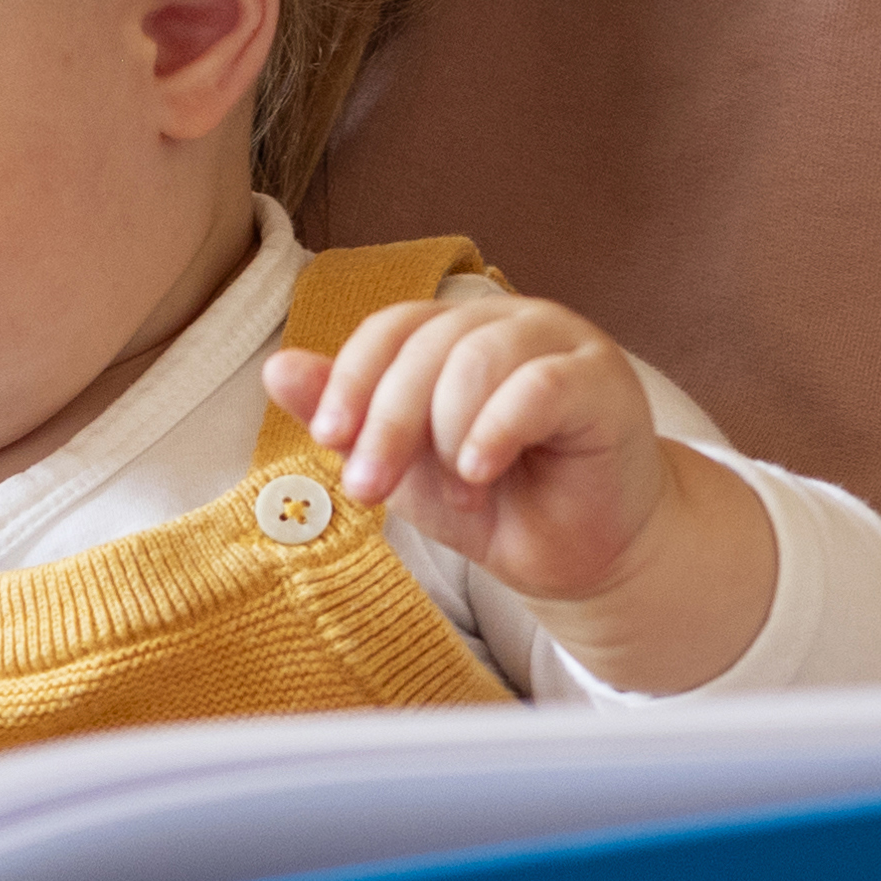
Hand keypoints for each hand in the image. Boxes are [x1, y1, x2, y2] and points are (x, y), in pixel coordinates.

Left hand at [267, 294, 773, 689]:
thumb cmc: (499, 505)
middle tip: (370, 490)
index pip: (392, 327)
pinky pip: (538, 384)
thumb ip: (350, 420)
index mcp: (458, 333)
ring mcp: (562, 343)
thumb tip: (277, 370)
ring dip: (447, 435)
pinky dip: (495, 430)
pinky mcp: (603, 379)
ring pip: (476, 357)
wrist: (582, 558)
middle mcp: (509, 323)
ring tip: (461, 492)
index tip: (326, 439)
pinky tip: (482, 471)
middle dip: (387, 421)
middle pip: (428, 342)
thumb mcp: (407, 470)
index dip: (351, 378)